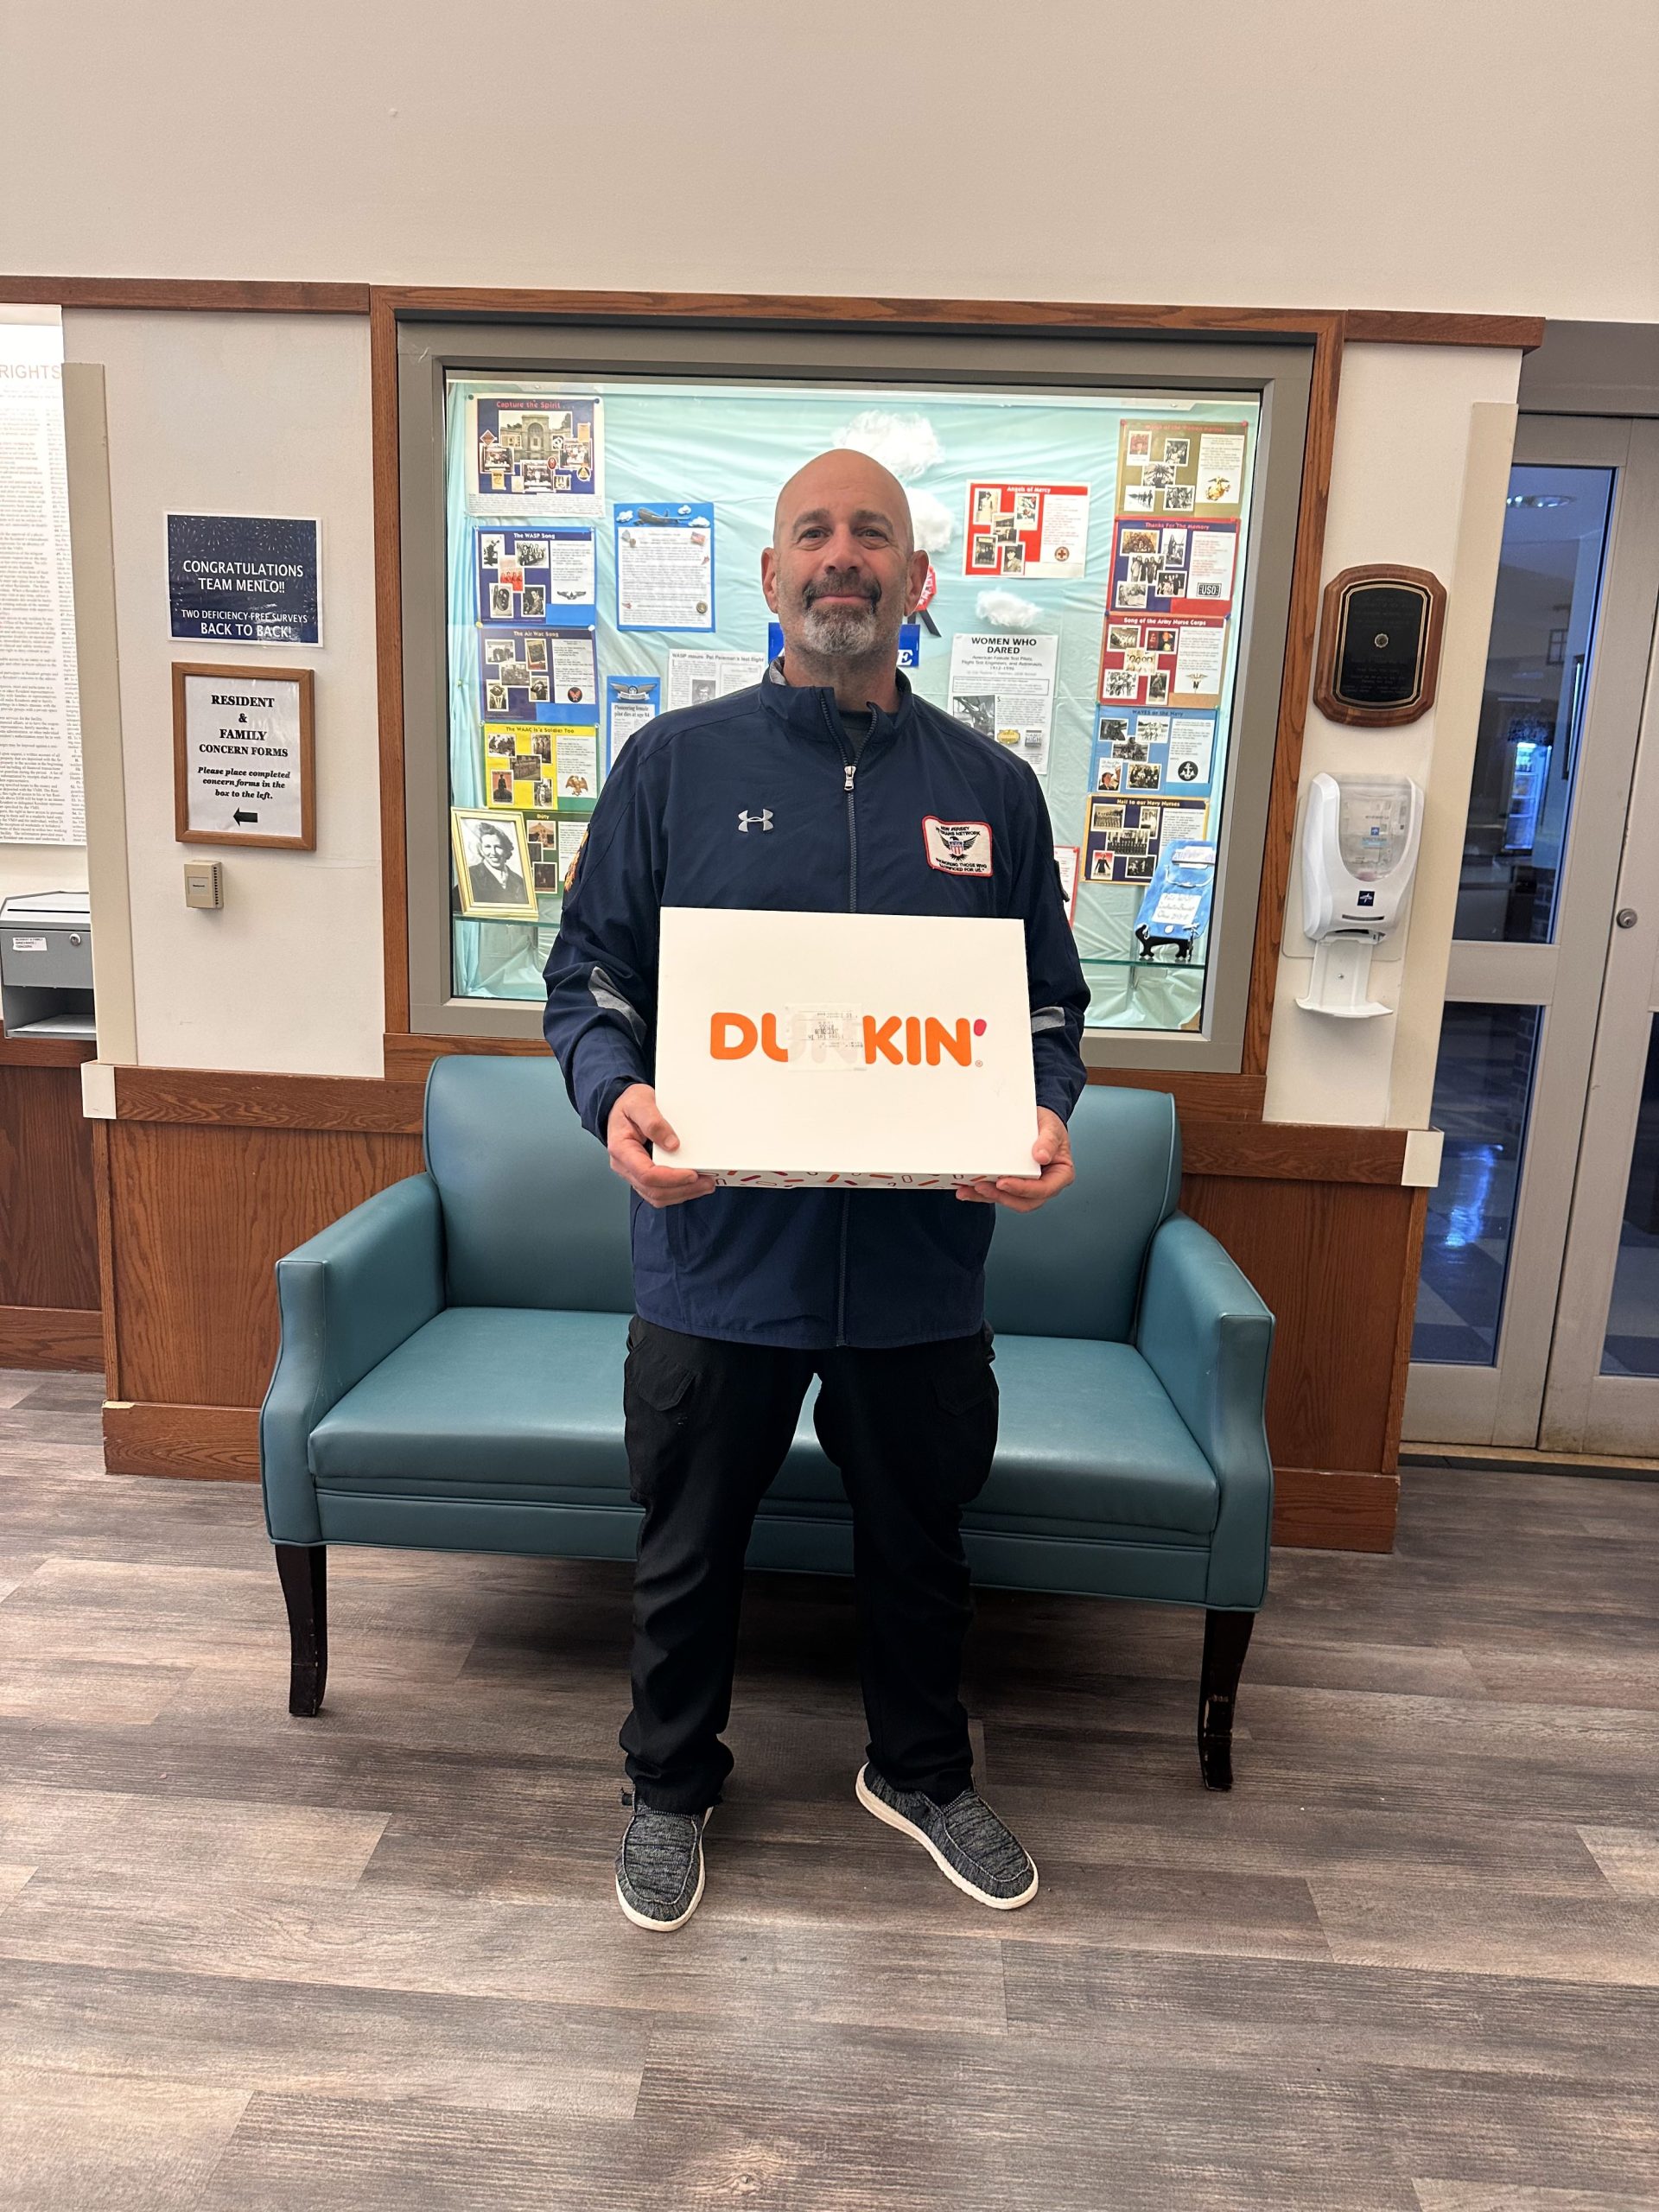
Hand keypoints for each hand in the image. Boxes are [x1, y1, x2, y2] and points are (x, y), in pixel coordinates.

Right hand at [606, 1083, 716, 1207]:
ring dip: (683, 1194)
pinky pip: (659, 1193)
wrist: (624, 1105)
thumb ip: (653, 1122)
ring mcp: (633, 1173)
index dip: (671, 1178)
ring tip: (705, 1185)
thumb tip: (672, 1144)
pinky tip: (693, 1185)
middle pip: (653, 1190)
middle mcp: (625, 1166)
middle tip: (707, 1182)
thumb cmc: (630, 1104)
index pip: (645, 1174)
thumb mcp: (640, 1103)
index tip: (692, 1174)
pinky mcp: (643, 1176)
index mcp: (621, 1149)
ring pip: (657, 1196)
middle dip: (682, 1189)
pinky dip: (678, 1192)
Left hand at [955, 1107, 1074, 1211]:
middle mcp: (1044, 1185)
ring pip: (1008, 1200)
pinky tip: (967, 1190)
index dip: (1023, 1189)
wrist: (1038, 1121)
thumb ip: (1049, 1141)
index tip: (1005, 1182)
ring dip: (988, 1197)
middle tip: (983, 1186)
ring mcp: (1027, 1187)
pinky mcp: (1011, 1184)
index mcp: (1060, 1175)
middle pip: (1024, 1202)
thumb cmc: (1048, 1126)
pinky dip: (981, 1193)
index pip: (1043, 1189)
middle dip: (1002, 1196)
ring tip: (969, 1190)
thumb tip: (1042, 1156)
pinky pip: (997, 1193)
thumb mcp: (1052, 1128)